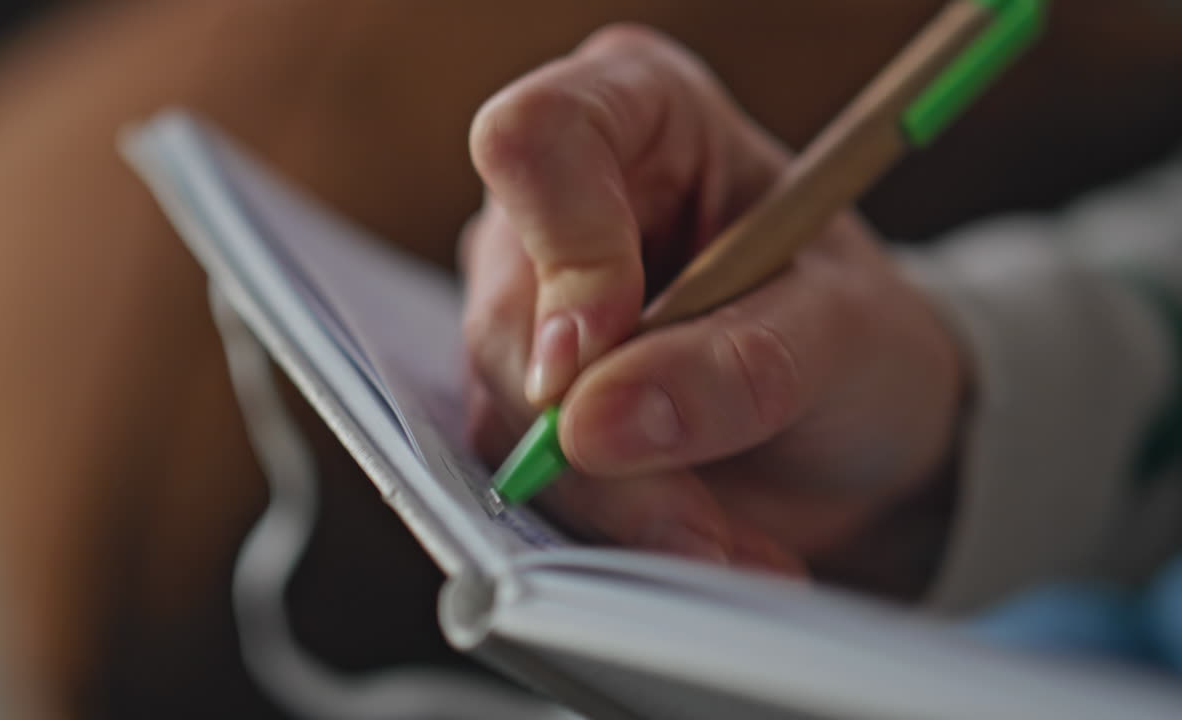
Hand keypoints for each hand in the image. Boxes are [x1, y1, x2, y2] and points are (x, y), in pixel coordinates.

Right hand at [460, 25, 964, 588]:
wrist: (858, 433)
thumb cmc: (859, 337)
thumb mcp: (840, 331)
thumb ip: (735, 362)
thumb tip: (592, 421)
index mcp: (640, 116)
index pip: (540, 139)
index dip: (565, 248)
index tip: (608, 344)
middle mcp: (562, 205)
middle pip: (506, 308)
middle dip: (596, 433)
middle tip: (698, 509)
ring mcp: (532, 307)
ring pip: (506, 411)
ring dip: (618, 500)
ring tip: (730, 538)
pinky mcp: (525, 398)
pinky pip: (523, 472)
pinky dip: (612, 526)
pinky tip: (700, 538)